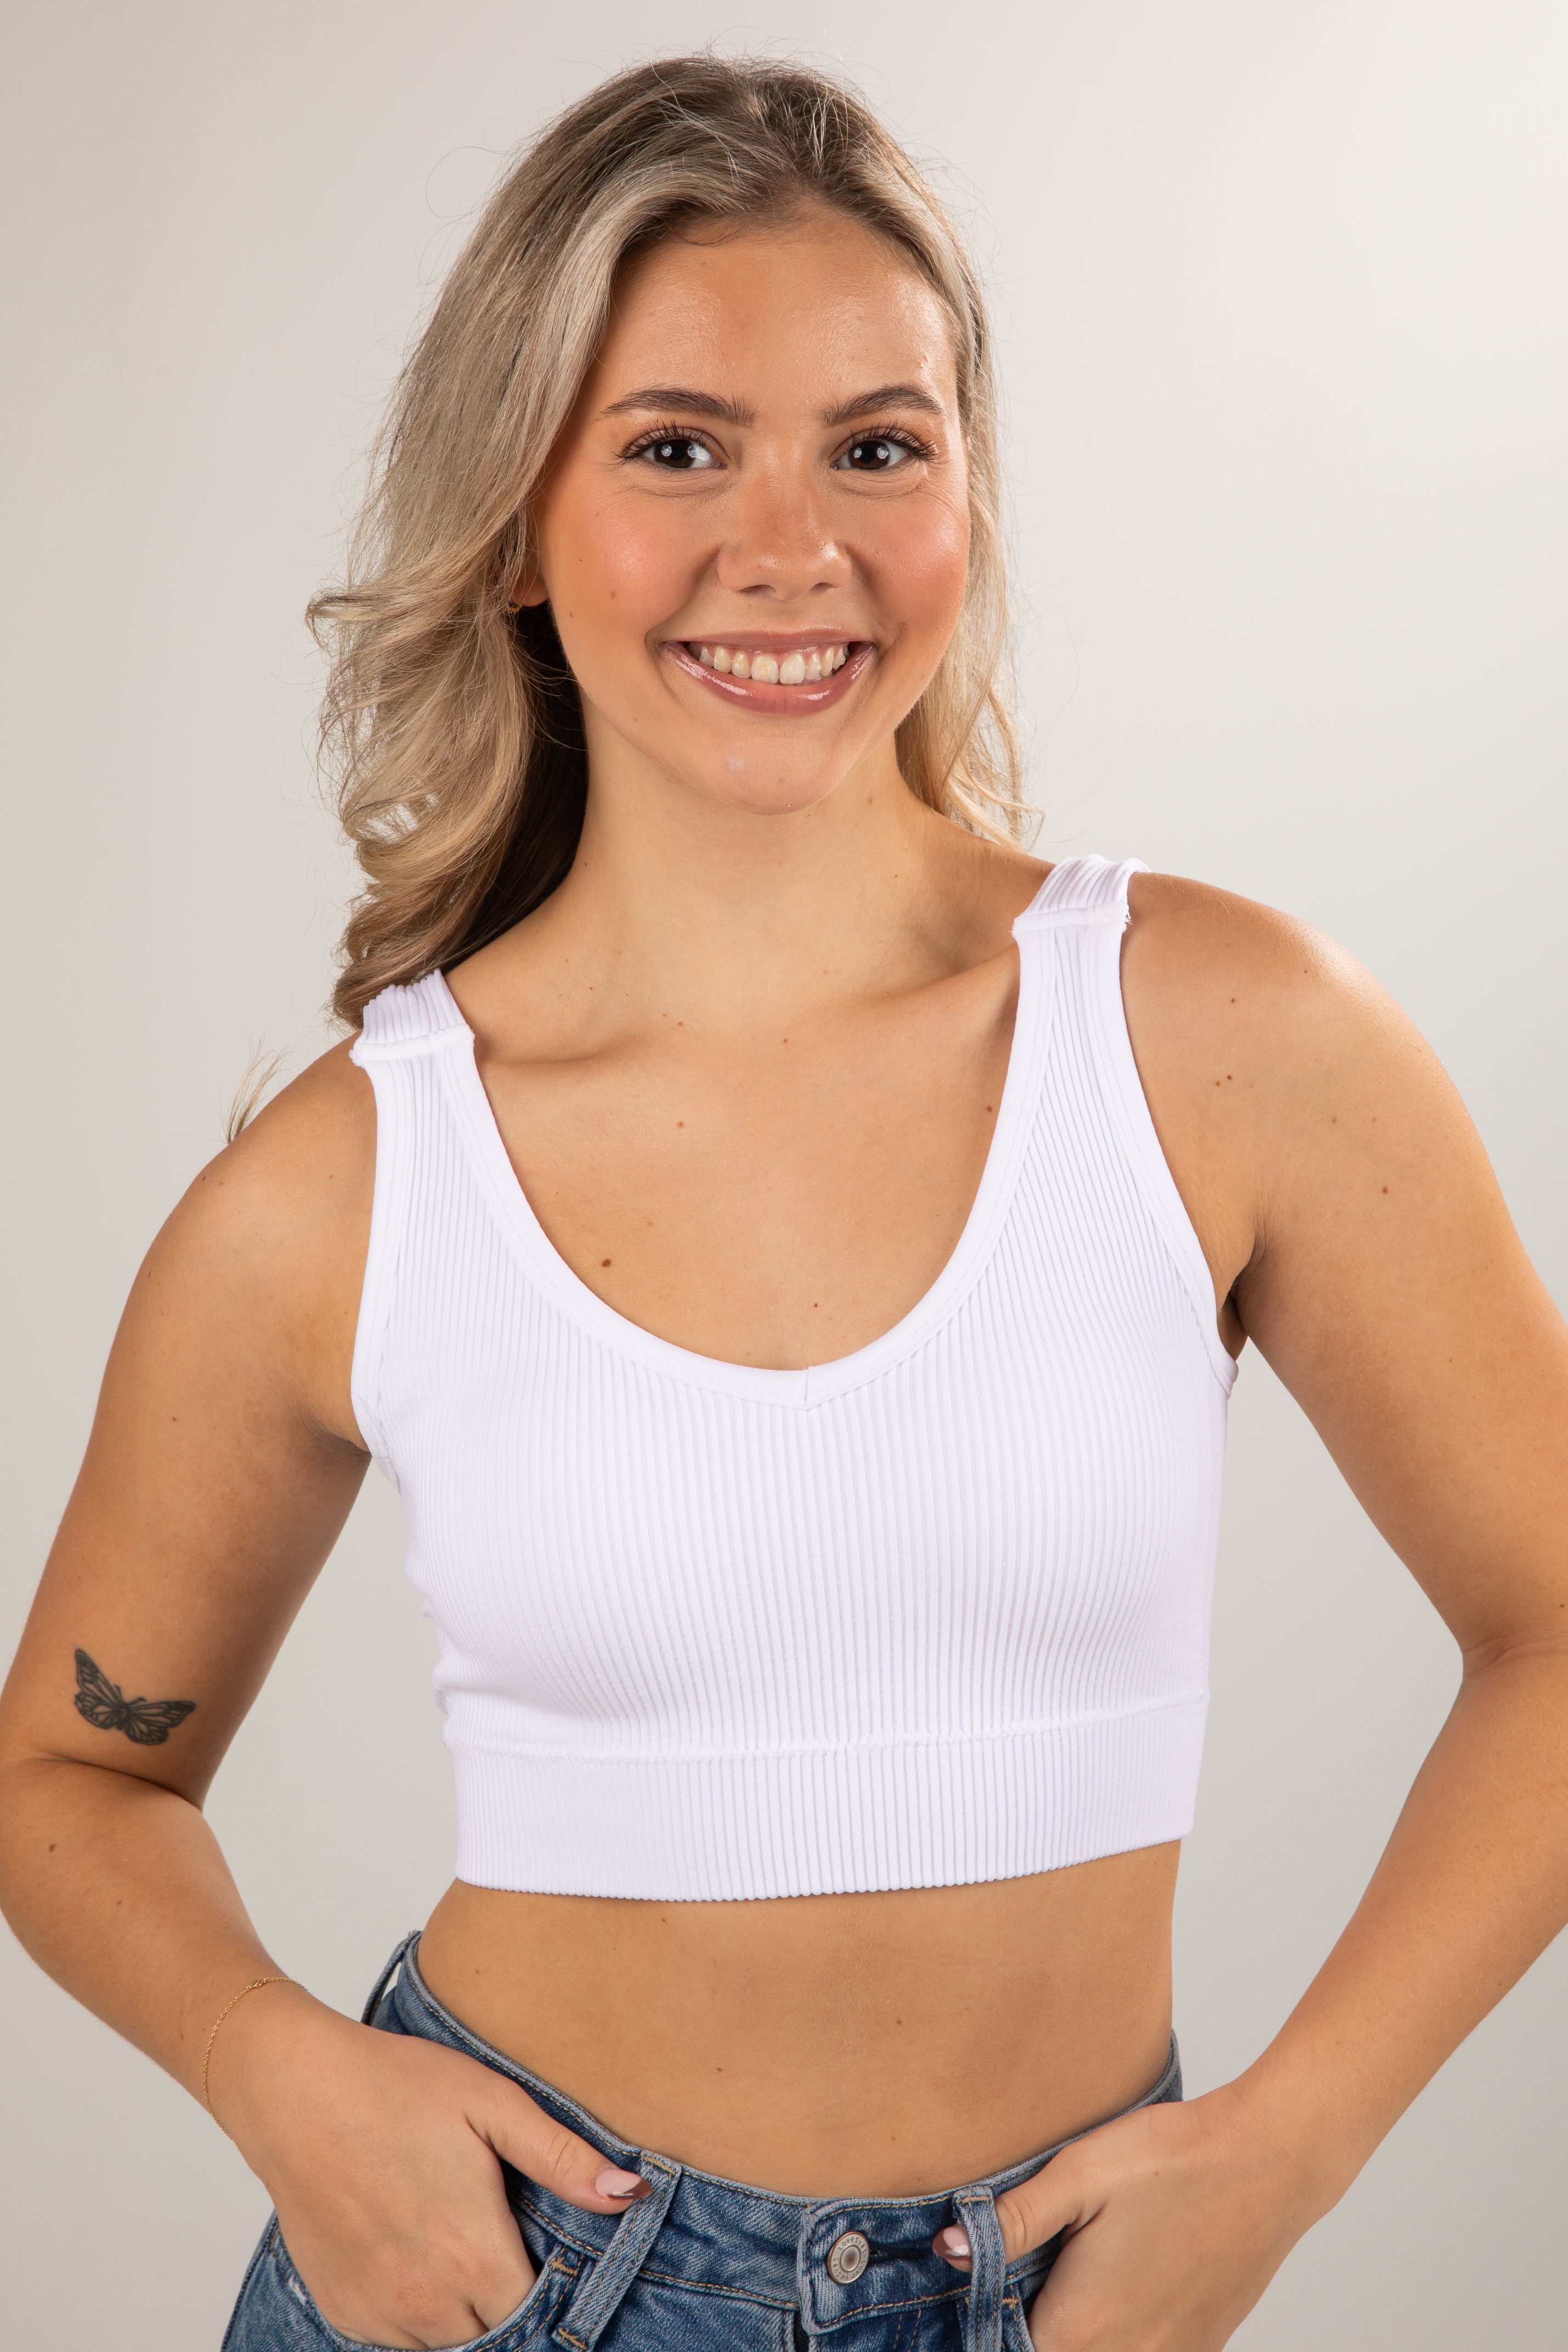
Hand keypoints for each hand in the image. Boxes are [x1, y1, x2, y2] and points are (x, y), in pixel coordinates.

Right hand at [210, 1985, 646, 2349]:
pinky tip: (415, 2255)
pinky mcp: (343, 2310)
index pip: (537, 2312)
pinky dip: (417, 2314)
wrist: (294, 2089)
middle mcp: (427, 2299)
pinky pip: (398, 2338)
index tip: (548, 2253)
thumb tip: (629, 2194)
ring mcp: (379, 2312)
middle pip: (494, 2333)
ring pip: (446, 2343)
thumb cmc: (396, 2085)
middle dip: (508, 2300)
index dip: (551, 2288)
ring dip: (464, 2311)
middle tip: (502, 2245)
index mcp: (473, 2253)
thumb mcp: (492, 2103)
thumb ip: (562, 2159)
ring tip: (459, 2245)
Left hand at [934, 2083, 1327, 2350]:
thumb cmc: (1172, 2159)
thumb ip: (1009, 2222)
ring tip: (1073, 2279)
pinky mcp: (1202, 2345)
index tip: (981, 2297)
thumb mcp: (1077, 2175)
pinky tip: (1118, 2289)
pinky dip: (1118, 2335)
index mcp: (1080, 2327)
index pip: (1009, 2351)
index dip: (986, 2327)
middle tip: (1019, 2283)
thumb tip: (946, 2250)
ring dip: (1075, 2334)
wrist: (1270, 2159)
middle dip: (1026, 2331)